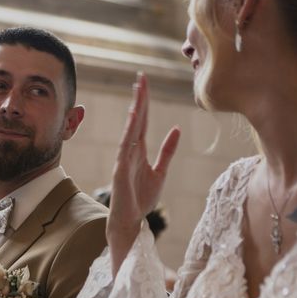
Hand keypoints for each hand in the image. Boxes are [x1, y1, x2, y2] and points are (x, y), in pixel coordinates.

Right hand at [108, 72, 179, 273]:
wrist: (131, 220)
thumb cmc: (142, 199)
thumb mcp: (161, 171)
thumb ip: (167, 151)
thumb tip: (176, 129)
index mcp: (139, 150)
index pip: (142, 121)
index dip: (144, 103)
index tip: (144, 84)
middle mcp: (130, 150)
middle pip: (135, 119)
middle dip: (139, 99)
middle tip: (141, 77)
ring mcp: (124, 158)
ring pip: (130, 128)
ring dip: (134, 109)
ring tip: (138, 90)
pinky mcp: (120, 169)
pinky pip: (125, 146)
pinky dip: (129, 131)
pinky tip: (132, 116)